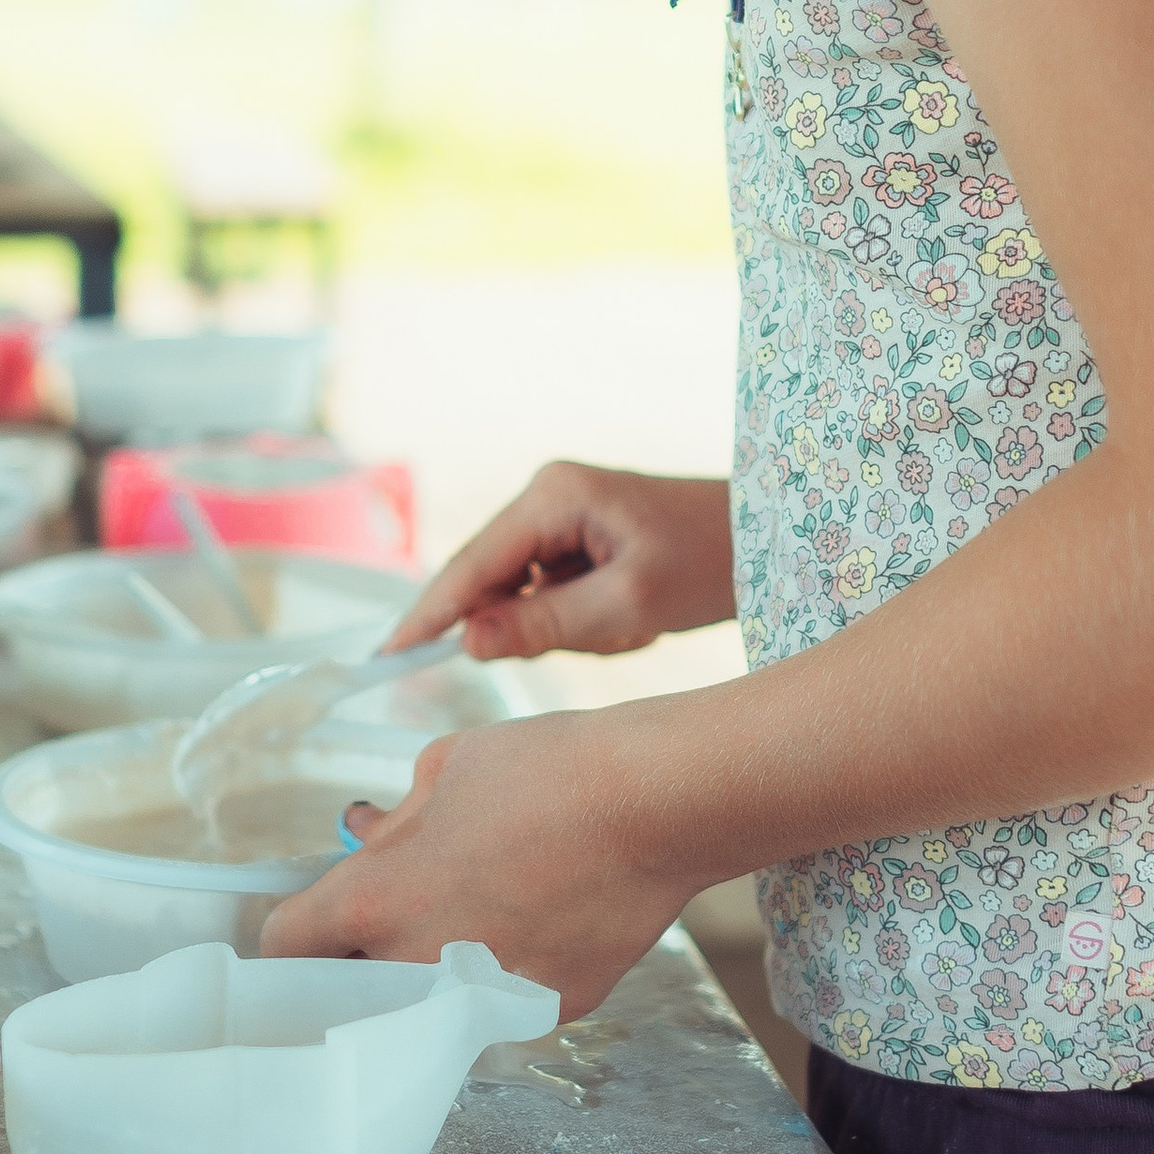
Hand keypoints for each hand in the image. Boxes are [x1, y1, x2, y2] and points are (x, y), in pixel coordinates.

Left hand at [258, 714, 696, 1017]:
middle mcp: (417, 966)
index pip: (287, 946)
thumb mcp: (444, 768)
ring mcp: (481, 1000)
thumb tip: (370, 835)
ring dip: (428, 968)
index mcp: (374, 902)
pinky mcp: (542, 1012)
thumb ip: (395, 821)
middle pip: (351, 986)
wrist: (656, 803)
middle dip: (361, 953)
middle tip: (396, 913)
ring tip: (475, 911)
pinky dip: (500, 973)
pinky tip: (535, 924)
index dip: (293, 930)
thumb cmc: (547, 770)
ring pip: (424, 1002)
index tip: (312, 921)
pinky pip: (496, 1003)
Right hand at [387, 463, 734, 659]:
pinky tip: (636, 618)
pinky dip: (588, 623)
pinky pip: (552, 598)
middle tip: (601, 634)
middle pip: (493, 582)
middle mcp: (546, 496)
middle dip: (535, 624)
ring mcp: (560, 516)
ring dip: (570, 628)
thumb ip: (543, 625)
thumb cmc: (710, 561)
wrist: (766, 543)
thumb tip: (467, 642)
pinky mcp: (576, 540)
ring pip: (523, 598)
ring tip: (636, 623)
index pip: (471, 564)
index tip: (388, 658)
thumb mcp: (628, 605)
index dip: (430, 615)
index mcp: (553, 495)